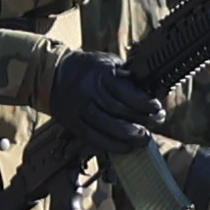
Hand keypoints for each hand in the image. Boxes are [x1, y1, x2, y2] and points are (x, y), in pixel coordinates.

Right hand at [47, 50, 166, 147]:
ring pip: (107, 126)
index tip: (156, 107)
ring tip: (144, 139)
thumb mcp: (107, 62)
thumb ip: (126, 75)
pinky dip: (111, 145)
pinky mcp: (73, 123)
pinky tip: (125, 148)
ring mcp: (80, 109)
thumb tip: (149, 90)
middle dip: (141, 119)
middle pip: (119, 110)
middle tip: (156, 122)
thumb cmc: (86, 69)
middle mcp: (89, 92)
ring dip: (128, 135)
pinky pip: (93, 138)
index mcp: (100, 75)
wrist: (52, 75)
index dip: (144, 102)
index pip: (126, 91)